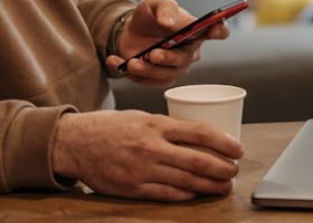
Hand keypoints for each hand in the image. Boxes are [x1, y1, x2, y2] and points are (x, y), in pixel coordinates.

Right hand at [52, 110, 241, 200]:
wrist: (75, 143)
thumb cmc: (109, 126)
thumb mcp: (140, 116)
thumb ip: (166, 127)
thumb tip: (197, 137)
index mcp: (155, 124)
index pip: (199, 133)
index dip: (224, 142)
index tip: (238, 149)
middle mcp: (151, 147)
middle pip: (198, 161)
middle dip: (222, 168)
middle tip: (234, 171)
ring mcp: (143, 170)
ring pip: (186, 182)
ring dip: (210, 186)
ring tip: (224, 186)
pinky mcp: (134, 188)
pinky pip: (168, 194)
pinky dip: (187, 195)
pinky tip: (198, 194)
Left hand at [106, 0, 228, 85]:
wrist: (128, 31)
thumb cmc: (150, 16)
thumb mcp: (155, 3)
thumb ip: (164, 7)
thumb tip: (168, 22)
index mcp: (195, 31)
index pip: (218, 31)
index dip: (220, 30)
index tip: (215, 29)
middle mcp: (188, 52)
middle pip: (185, 61)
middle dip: (168, 59)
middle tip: (153, 53)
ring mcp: (172, 68)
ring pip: (165, 76)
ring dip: (148, 71)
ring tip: (132, 62)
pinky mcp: (154, 78)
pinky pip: (145, 81)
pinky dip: (128, 73)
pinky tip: (115, 60)